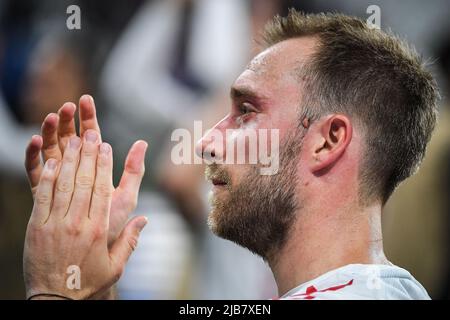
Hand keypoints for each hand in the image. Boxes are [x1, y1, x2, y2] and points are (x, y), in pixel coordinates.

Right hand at [24, 95, 146, 244]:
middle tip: (67, 106)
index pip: (92, 138)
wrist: (91, 254)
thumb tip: (143, 142)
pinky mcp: (43, 193)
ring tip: (52, 117)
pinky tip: (35, 140)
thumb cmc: (111, 226)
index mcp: (96, 170)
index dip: (89, 119)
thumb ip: (133, 170)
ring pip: (52, 151)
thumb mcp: (126, 197)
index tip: (86, 100)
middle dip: (68, 122)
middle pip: (70, 141)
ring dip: (50, 133)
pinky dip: (34, 155)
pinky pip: (35, 171)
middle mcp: (77, 172)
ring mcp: (59, 181)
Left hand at [24, 132, 147, 299]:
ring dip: (68, 159)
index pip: (102, 190)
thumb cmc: (88, 283)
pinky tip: (52, 161)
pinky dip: (48, 177)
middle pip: (84, 182)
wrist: (56, 301)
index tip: (106, 147)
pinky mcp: (37, 228)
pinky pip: (43, 197)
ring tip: (72, 140)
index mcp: (98, 230)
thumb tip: (145, 220)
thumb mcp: (115, 266)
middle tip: (90, 134)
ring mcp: (55, 224)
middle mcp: (78, 223)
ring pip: (64, 185)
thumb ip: (131, 241)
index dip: (104, 165)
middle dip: (87, 155)